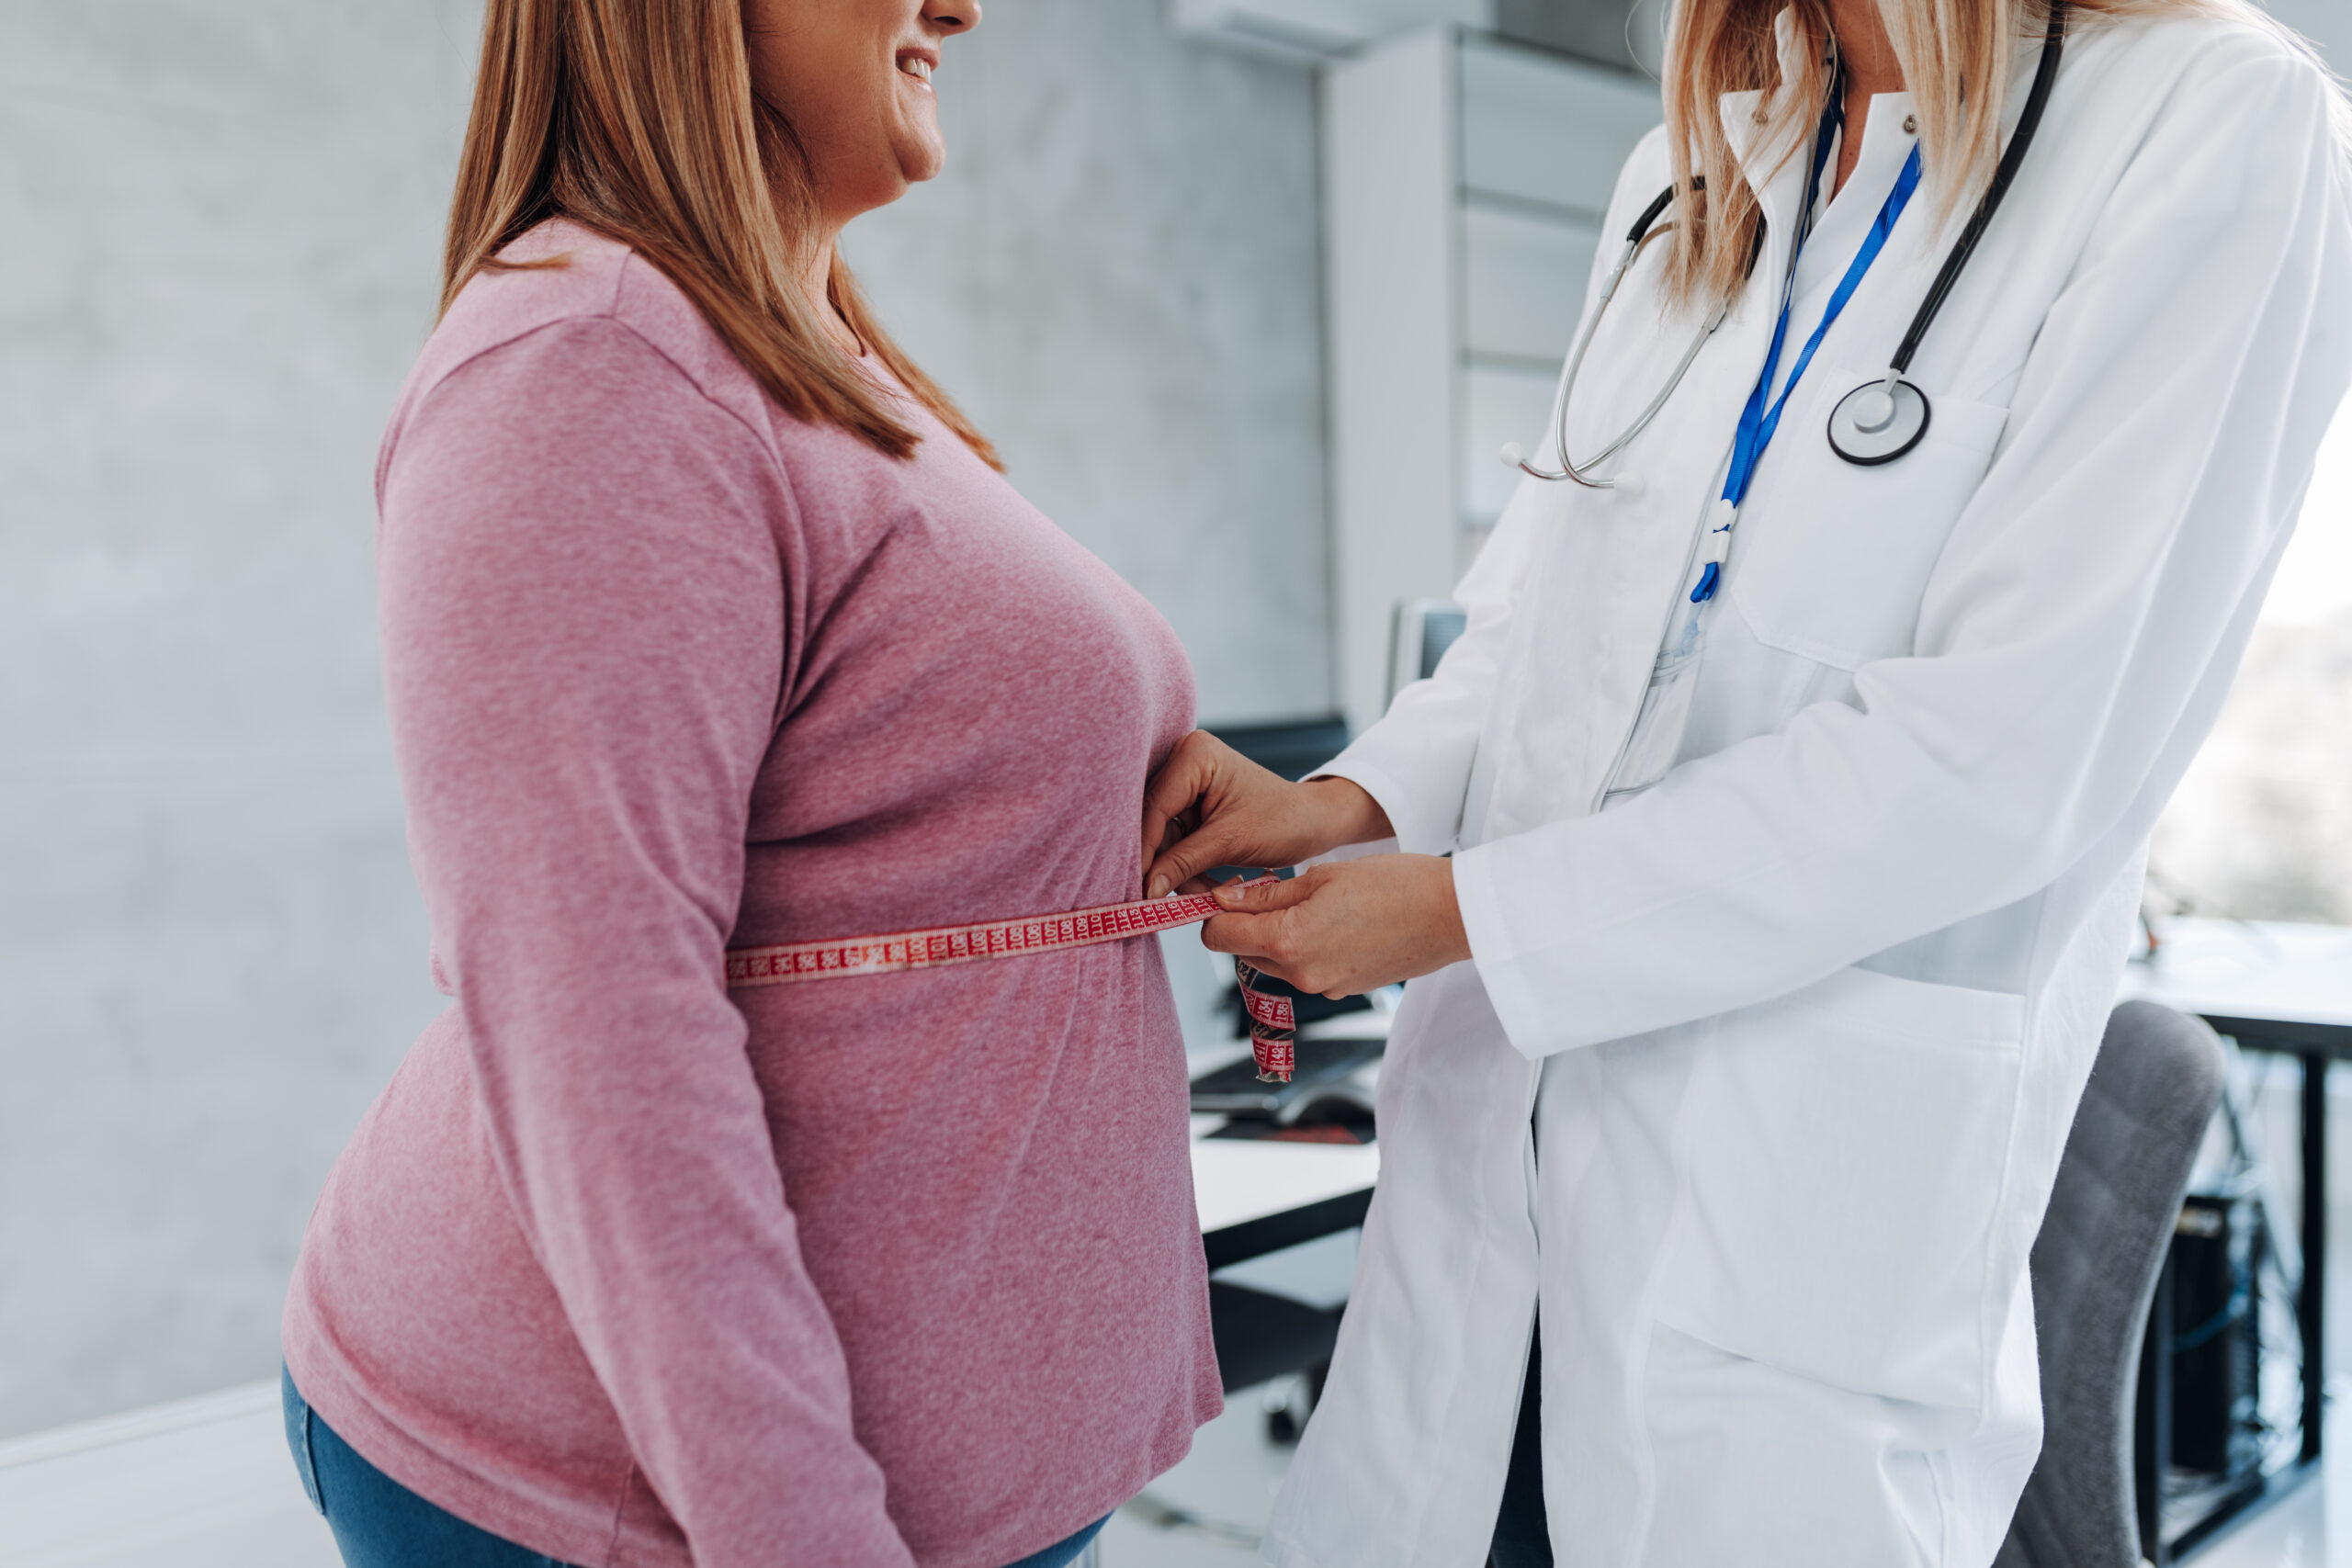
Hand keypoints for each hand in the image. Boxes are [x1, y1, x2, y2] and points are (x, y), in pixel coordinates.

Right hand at [1141, 731, 1393, 897]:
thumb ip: (1182, 862)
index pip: (1156, 806)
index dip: (1146, 849)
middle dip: (1163, 862)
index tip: (1139, 886)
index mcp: (1194, 754)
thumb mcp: (1229, 843)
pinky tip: (1203, 882)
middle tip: (1163, 898)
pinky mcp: (1189, 804)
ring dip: (1177, 870)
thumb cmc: (1282, 821)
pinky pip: (1174, 840)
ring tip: (1200, 894)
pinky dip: (1185, 865)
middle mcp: (1184, 760)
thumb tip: (1145, 887)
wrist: (1311, 824)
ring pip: (1162, 836)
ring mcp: (1185, 783)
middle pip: (1154, 821)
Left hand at [1200, 855, 1469, 998]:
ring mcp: (1323, 986)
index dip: (1214, 911)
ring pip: (1274, 962)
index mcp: (1288, 940)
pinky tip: (1337, 923)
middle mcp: (1300, 973)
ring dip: (1277, 936)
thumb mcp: (1322, 876)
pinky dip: (1307, 948)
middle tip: (1274, 889)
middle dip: (1247, 923)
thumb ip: (1268, 893)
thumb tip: (1225, 897)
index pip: (1217, 935)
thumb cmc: (1394, 884)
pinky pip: (1306, 969)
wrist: (1451, 914)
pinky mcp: (1343, 988)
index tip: (1226, 890)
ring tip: (1313, 904)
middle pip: (1242, 951)